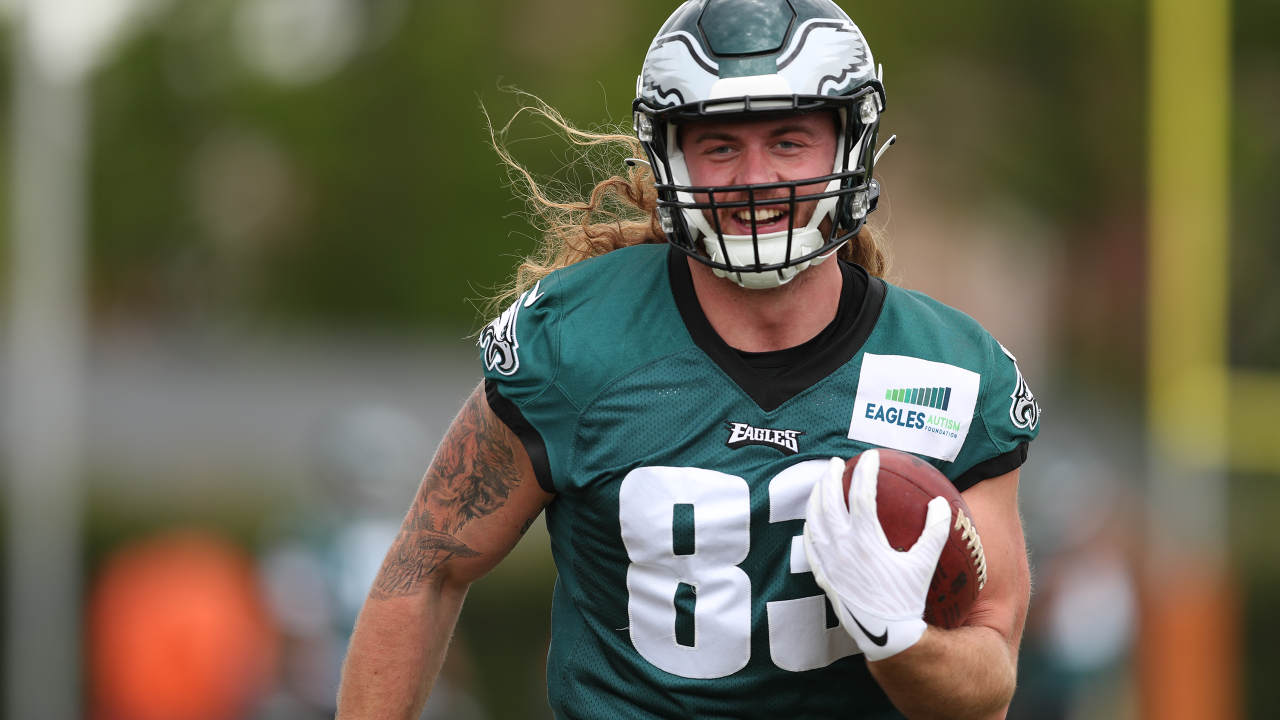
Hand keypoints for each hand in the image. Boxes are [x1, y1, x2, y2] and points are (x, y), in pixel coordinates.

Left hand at [802, 451, 950, 660]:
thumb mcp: (924, 564)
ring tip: (822, 483)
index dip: (867, 472)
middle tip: (837, 463)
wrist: (885, 634)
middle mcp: (842, 547)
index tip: (872, 457)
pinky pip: (810, 543)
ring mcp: (828, 560)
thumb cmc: (906, 599)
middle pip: (830, 502)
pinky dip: (810, 525)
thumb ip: (935, 531)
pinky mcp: (822, 574)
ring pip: (815, 520)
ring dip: (817, 497)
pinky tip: (813, 519)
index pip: (862, 495)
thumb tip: (941, 503)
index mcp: (866, 540)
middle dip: (832, 477)